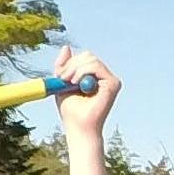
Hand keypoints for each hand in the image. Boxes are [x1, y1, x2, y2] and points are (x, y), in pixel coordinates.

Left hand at [52, 44, 118, 174]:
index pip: (83, 58)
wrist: (78, 127)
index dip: (69, 63)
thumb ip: (63, 66)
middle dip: (71, 65)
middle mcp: (104, 76)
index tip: (60, 77)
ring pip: (91, 59)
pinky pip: (96, 66)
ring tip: (69, 83)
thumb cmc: (71, 110)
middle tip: (63, 79)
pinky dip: (83, 71)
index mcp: (93, 76)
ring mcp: (110, 79)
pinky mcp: (113, 83)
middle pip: (87, 55)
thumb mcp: (62, 84)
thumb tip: (66, 47)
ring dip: (75, 69)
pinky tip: (77, 83)